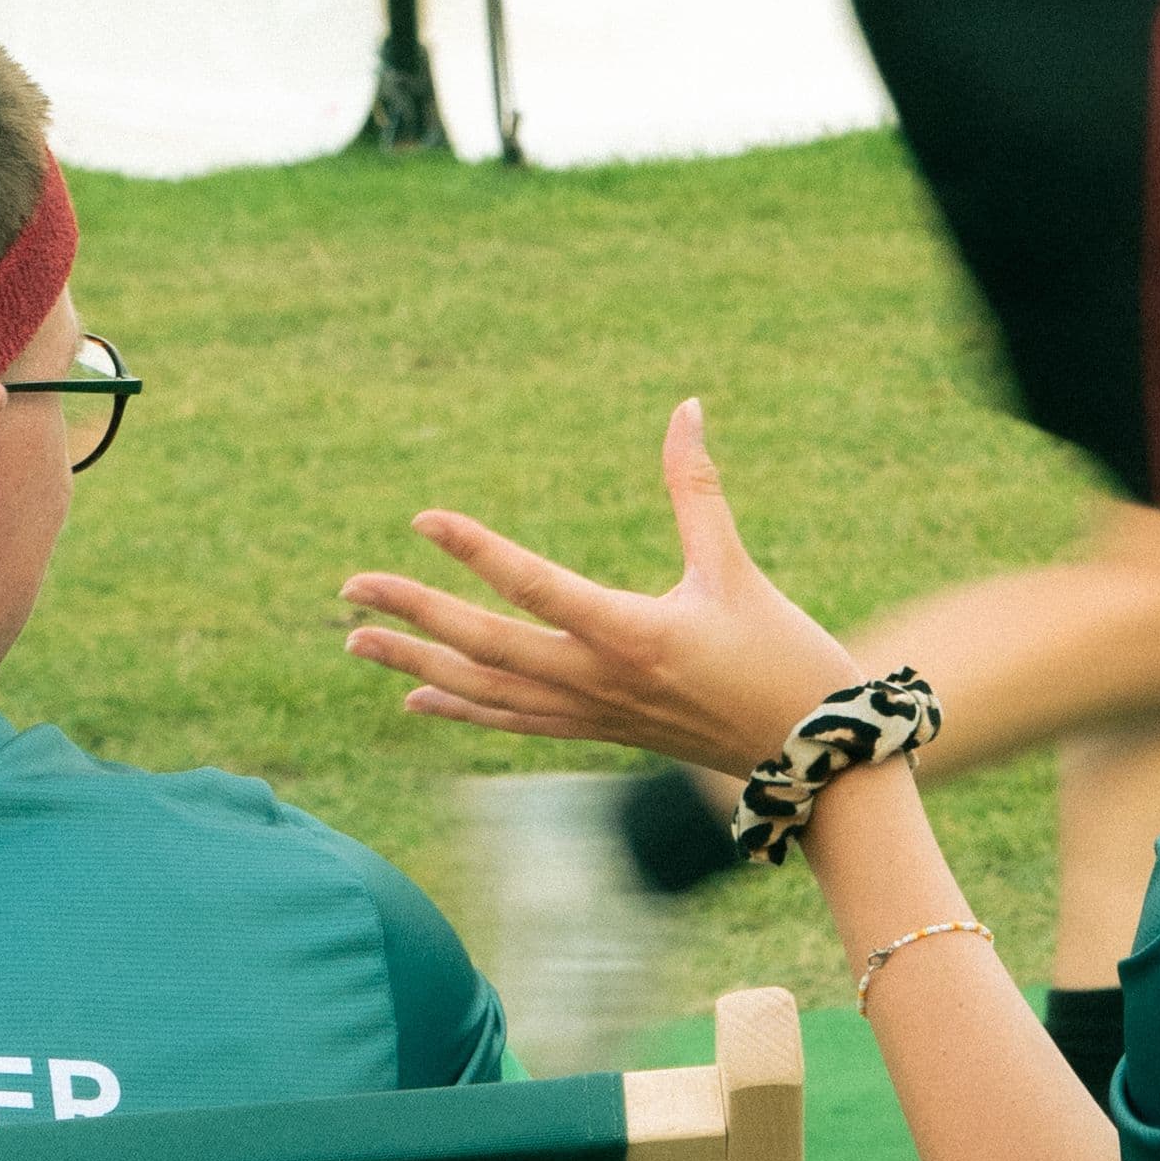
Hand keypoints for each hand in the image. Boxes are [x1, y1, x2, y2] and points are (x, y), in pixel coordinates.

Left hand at [344, 401, 858, 777]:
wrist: (809, 754)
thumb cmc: (783, 655)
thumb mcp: (736, 567)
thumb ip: (698, 488)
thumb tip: (686, 406)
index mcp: (633, 633)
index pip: (535, 586)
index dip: (475, 551)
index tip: (422, 518)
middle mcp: (599, 681)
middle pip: (486, 646)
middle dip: (413, 616)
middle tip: (350, 589)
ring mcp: (591, 714)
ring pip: (485, 691)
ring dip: (417, 664)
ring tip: (354, 641)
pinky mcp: (595, 733)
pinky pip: (511, 724)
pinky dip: (460, 709)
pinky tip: (415, 696)